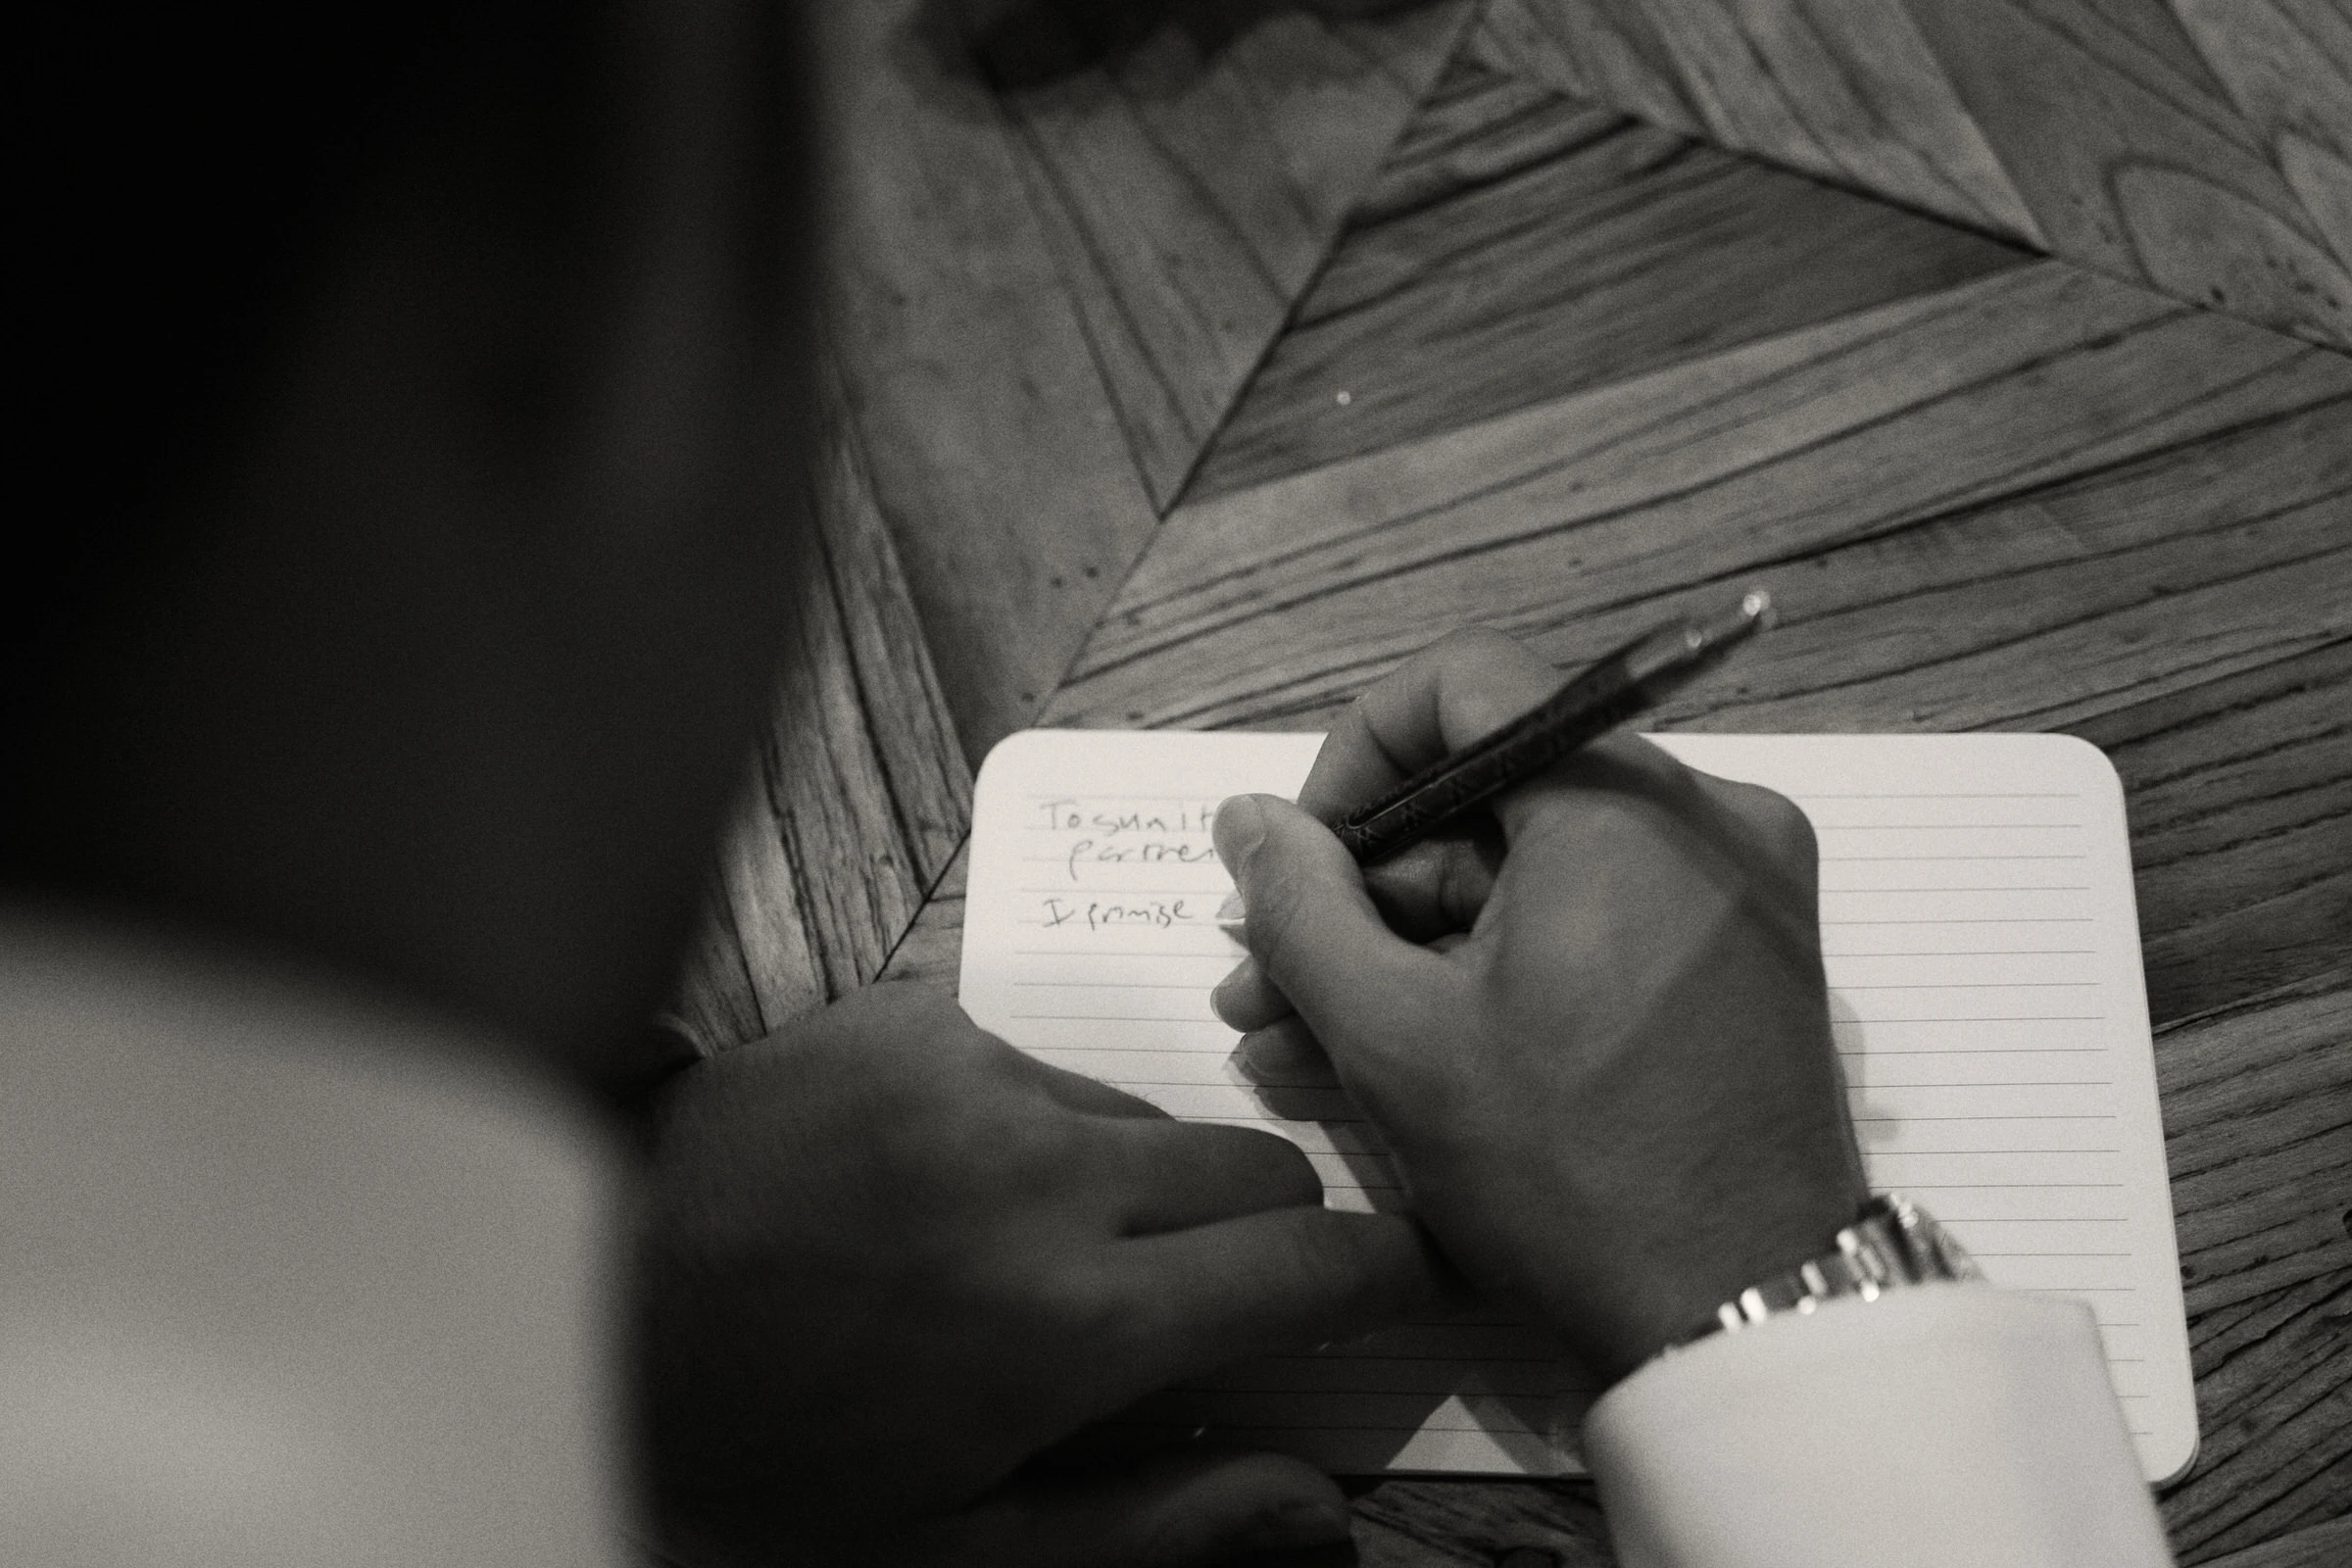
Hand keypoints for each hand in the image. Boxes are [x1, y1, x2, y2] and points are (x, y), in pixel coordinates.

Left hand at [634, 981, 1437, 1564]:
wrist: (559, 1311)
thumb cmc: (752, 1464)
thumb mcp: (950, 1551)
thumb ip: (1157, 1525)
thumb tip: (1320, 1509)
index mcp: (1074, 1319)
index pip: (1312, 1261)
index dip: (1388, 1274)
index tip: (1413, 1282)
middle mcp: (1044, 1168)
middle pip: (1252, 1163)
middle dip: (1267, 1233)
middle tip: (1204, 1302)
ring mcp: (970, 1074)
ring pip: (1143, 1114)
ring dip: (1137, 1186)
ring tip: (1034, 1260)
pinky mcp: (905, 1016)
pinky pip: (1036, 1063)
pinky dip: (1036, 1129)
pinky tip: (949, 1192)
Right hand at [1210, 628, 1863, 1383]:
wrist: (1748, 1318)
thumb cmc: (1568, 1173)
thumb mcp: (1397, 1040)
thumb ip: (1303, 907)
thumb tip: (1248, 819)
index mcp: (1627, 806)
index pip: (1466, 683)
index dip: (1358, 753)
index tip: (1301, 857)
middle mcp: (1707, 817)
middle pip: (1498, 792)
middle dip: (1367, 884)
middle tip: (1268, 978)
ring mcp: (1741, 891)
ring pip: (1540, 868)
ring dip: (1416, 941)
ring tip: (1303, 1039)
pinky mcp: (1750, 958)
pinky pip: (1600, 919)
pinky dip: (1502, 966)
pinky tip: (1402, 1051)